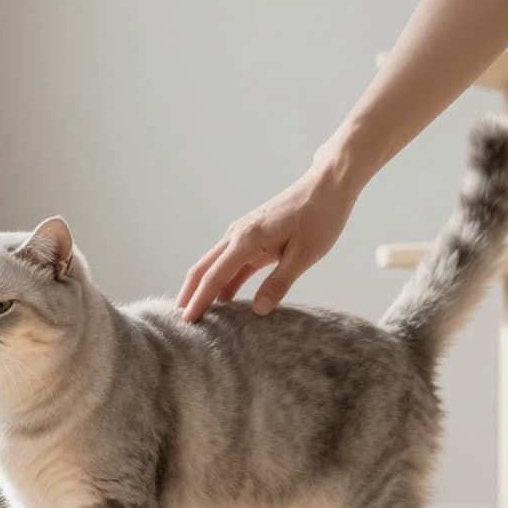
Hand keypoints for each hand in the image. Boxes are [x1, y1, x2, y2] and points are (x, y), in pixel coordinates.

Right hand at [178, 155, 355, 321]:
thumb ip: (278, 283)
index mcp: (247, 238)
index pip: (215, 275)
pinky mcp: (254, 237)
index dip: (199, 299)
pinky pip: (232, 263)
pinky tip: (224, 300)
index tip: (188, 321)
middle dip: (190, 293)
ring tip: (197, 313)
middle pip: (203, 267)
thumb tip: (257, 311)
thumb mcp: (303, 255)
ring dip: (204, 287)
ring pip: (215, 264)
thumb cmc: (319, 217)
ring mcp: (244, 235)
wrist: (327, 186)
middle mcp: (238, 235)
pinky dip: (224, 281)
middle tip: (180, 321)